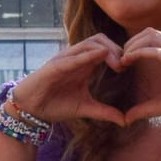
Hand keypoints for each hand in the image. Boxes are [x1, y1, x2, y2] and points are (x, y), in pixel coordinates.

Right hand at [8, 36, 127, 125]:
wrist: (31, 109)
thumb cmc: (55, 104)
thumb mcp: (85, 108)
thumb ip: (105, 112)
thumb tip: (125, 121)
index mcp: (84, 64)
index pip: (106, 48)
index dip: (120, 54)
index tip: (130, 69)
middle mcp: (76, 58)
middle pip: (100, 39)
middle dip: (116, 49)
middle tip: (125, 65)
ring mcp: (65, 60)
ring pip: (89, 43)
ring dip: (106, 50)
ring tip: (118, 63)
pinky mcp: (54, 66)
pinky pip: (73, 57)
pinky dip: (87, 55)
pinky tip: (101, 56)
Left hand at [115, 28, 160, 124]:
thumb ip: (144, 109)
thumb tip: (126, 119)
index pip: (148, 40)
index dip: (131, 48)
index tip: (119, 63)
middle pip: (147, 33)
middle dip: (128, 44)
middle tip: (116, 60)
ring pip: (150, 36)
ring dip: (132, 45)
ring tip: (121, 60)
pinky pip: (157, 49)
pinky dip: (140, 52)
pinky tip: (128, 60)